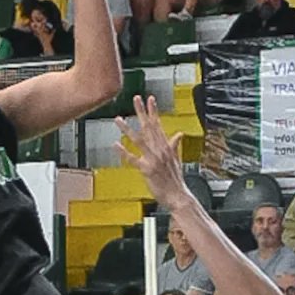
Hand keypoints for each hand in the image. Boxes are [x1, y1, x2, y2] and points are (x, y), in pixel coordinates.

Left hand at [114, 94, 189, 212]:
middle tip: (136, 99)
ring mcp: (153, 159)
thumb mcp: (177, 159)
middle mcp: (160, 150)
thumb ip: (175, 145)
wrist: (178, 195)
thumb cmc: (176, 179)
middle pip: (149, 127)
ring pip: (139, 140)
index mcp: (166, 147)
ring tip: (118, 119)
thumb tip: (179, 134)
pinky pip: (134, 159)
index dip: (153, 111)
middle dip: (142, 112)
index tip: (150, 99)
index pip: (158, 125)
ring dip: (128, 129)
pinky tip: (115, 145)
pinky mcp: (147, 170)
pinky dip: (124, 152)